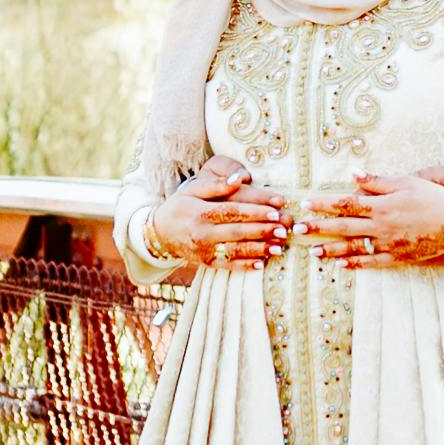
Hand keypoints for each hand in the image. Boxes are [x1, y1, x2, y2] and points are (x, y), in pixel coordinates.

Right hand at [150, 157, 290, 269]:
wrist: (159, 233)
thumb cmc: (181, 206)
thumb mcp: (193, 190)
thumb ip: (216, 185)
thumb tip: (240, 178)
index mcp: (201, 212)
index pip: (233, 210)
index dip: (255, 211)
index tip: (276, 209)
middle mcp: (203, 233)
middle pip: (237, 231)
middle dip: (262, 230)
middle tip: (284, 228)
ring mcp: (204, 250)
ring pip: (235, 250)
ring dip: (258, 249)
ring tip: (278, 247)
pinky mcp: (206, 262)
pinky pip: (227, 265)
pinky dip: (245, 266)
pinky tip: (261, 263)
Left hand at [300, 171, 443, 265]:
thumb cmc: (433, 198)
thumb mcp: (406, 182)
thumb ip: (377, 181)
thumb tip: (353, 174)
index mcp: (381, 205)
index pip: (346, 204)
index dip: (324, 204)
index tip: (306, 203)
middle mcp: (381, 226)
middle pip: (344, 227)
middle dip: (319, 227)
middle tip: (297, 229)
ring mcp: (388, 244)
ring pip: (354, 248)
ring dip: (332, 249)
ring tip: (313, 251)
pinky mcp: (398, 257)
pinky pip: (373, 262)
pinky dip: (356, 264)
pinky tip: (341, 265)